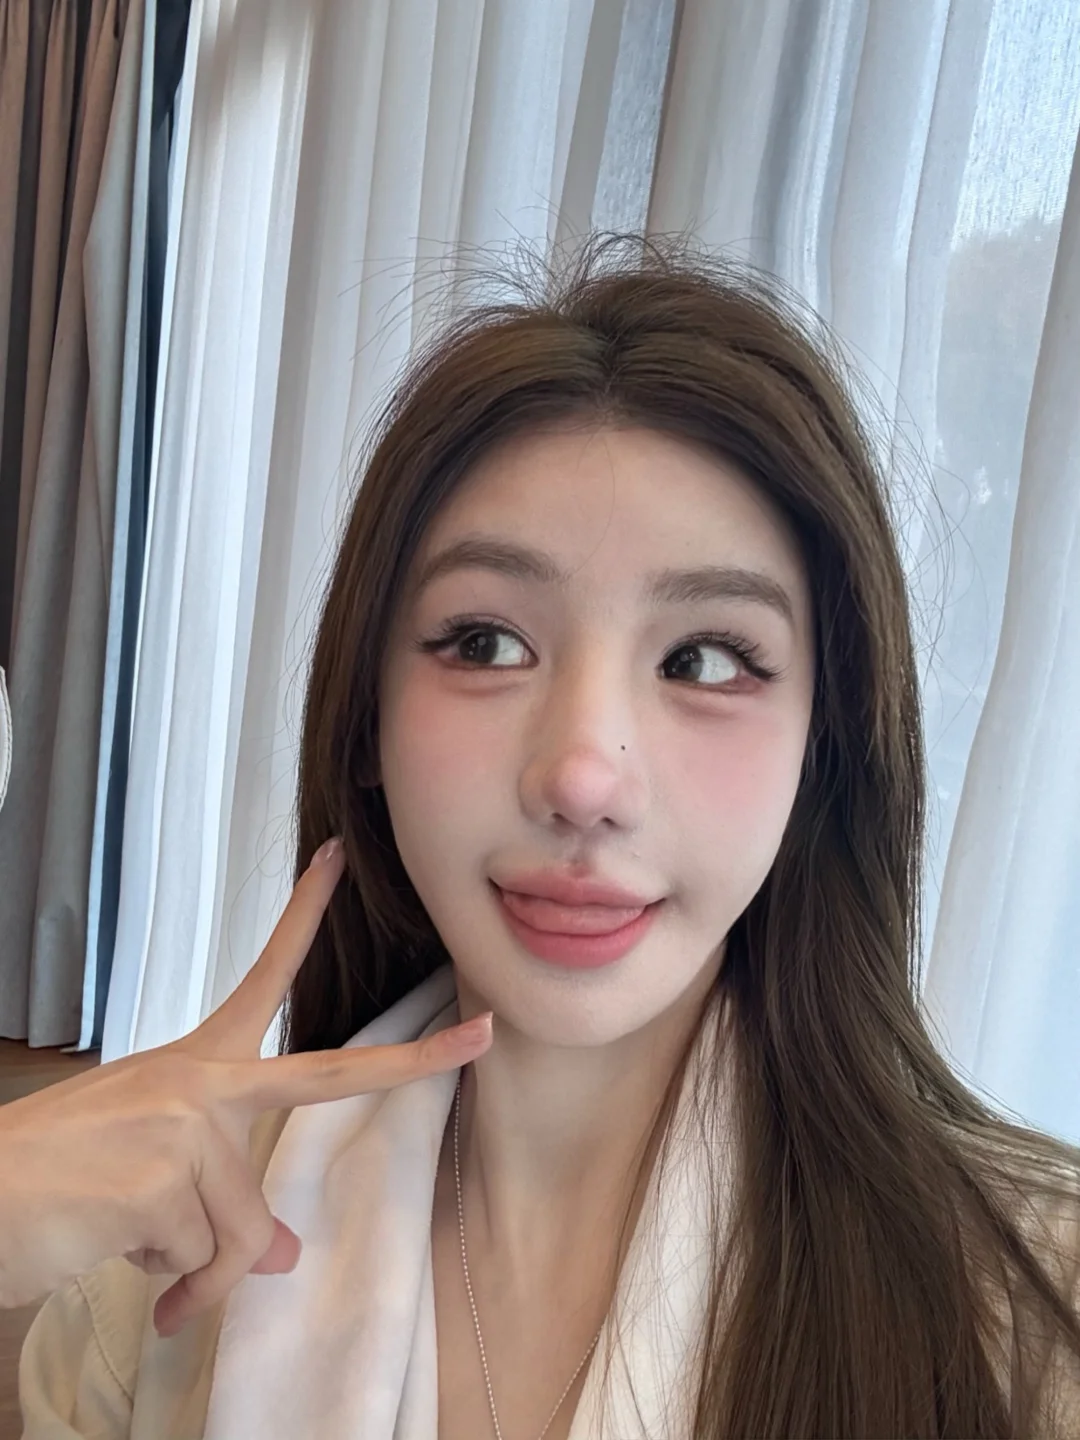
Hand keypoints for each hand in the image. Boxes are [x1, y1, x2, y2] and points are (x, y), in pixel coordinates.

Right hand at [0, 837, 491, 1334]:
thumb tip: (281, 1254)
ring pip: (242, 1231)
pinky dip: (172, 1290)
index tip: (336, 860)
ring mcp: (184, 1124)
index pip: (262, 980)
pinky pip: (205, 1263)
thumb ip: (220, 1200)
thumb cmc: (54, 1184)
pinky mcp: (164, 1179)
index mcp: (193, 1067)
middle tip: (486, 1034)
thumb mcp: (151, 1186)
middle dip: (419, 1061)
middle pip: (327, 1074)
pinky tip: (121, 1258)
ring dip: (197, 1276)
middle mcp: (197, 1082)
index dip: (301, 917)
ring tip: (145, 1266)